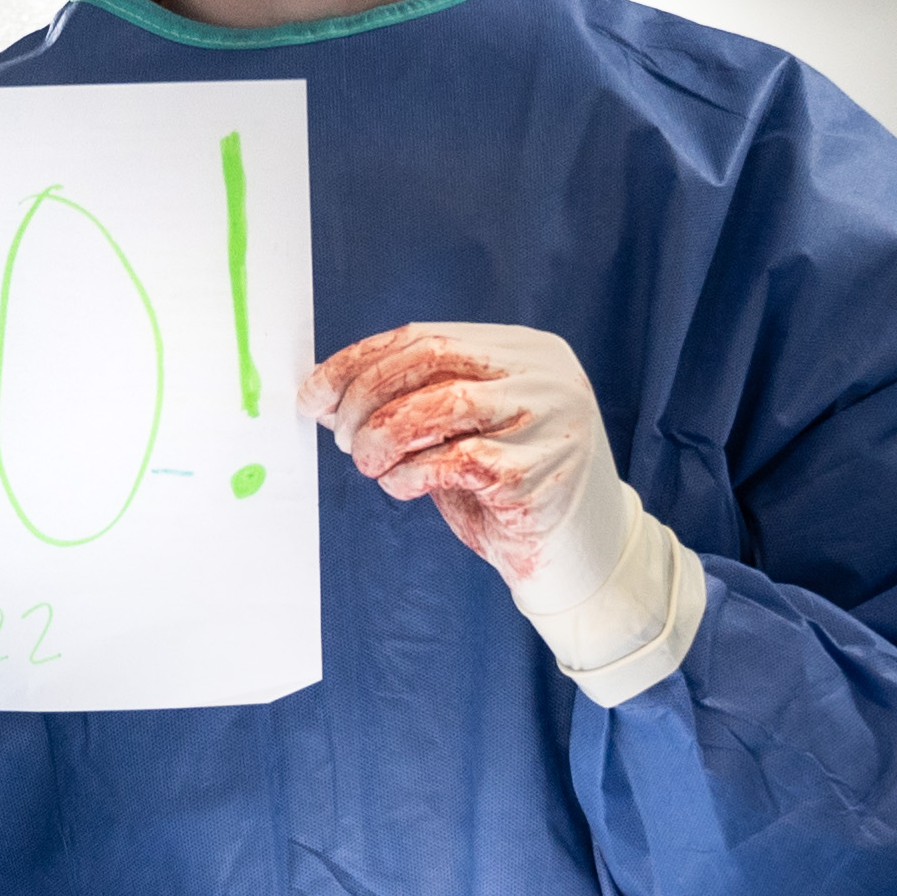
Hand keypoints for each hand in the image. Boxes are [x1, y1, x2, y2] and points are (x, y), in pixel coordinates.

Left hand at [296, 323, 634, 611]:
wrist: (582, 559)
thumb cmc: (507, 492)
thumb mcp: (461, 433)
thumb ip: (414, 402)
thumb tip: (326, 391)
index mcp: (522, 350)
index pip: (425, 336)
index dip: (358, 362)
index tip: (313, 395)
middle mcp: (543, 373)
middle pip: (431, 358)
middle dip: (366, 396)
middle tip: (340, 437)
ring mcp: (549, 418)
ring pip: (443, 403)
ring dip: (383, 435)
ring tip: (369, 464)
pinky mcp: (542, 471)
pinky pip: (457, 460)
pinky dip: (412, 473)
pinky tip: (404, 486)